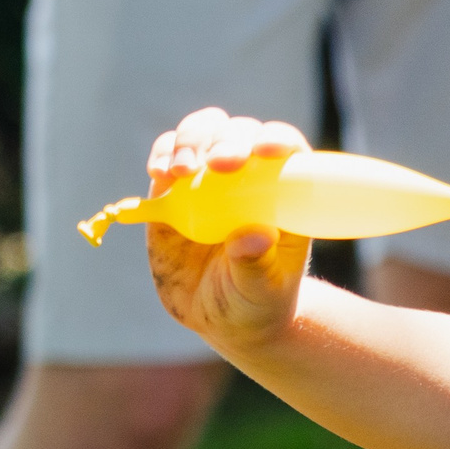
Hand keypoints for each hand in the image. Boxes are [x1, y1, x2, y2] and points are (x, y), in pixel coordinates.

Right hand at [143, 107, 315, 352]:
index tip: (264, 152)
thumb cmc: (255, 303)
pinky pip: (167, 154)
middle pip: (241, 132)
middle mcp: (250, 177)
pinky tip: (160, 174)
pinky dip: (162, 154)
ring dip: (192, 140)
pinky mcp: (174, 188)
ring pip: (203, 131)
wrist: (221, 317)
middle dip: (228, 140)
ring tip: (181, 172)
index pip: (289, 150)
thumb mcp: (261, 292)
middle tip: (217, 164)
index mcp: (285, 195)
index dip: (277, 140)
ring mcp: (210, 178)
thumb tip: (255, 237)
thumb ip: (257, 267)